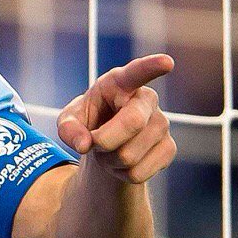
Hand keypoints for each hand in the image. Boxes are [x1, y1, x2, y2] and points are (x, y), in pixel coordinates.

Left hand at [56, 54, 176, 185]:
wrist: (108, 144)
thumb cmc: (89, 122)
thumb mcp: (69, 121)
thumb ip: (68, 129)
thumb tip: (84, 144)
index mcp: (121, 83)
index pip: (137, 72)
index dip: (152, 67)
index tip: (167, 62)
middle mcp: (147, 99)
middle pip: (132, 122)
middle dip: (105, 141)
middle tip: (95, 143)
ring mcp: (162, 124)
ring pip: (130, 155)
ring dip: (109, 161)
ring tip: (109, 150)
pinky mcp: (168, 148)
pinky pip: (138, 173)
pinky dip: (122, 174)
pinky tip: (123, 162)